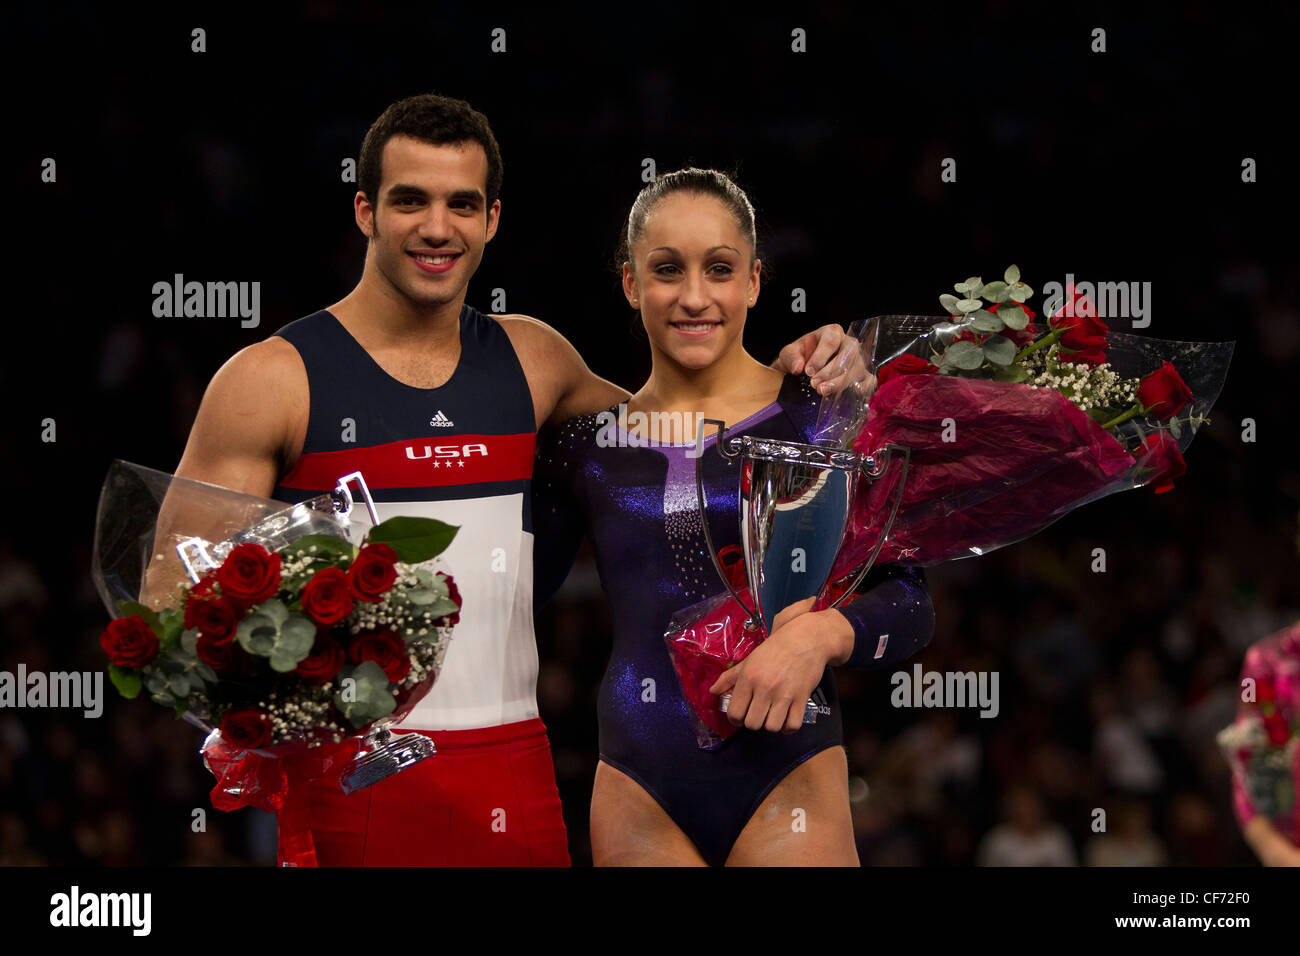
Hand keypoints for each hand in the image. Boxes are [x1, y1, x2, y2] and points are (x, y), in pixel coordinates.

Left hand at [709, 598, 852, 732]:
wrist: (805, 639)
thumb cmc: (774, 649)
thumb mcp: (749, 660)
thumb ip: (729, 677)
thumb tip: (712, 692)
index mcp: (748, 677)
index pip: (735, 713)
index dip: (735, 719)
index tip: (741, 715)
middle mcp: (764, 687)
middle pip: (752, 724)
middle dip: (753, 721)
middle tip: (757, 712)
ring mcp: (784, 694)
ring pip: (771, 727)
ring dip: (770, 724)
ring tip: (772, 714)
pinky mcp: (802, 698)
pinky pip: (792, 725)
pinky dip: (788, 727)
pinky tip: (786, 718)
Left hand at [773, 324, 875, 398]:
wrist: (802, 370)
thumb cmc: (799, 357)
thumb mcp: (789, 354)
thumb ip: (791, 358)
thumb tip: (798, 368)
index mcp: (832, 332)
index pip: (831, 341)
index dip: (820, 357)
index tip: (808, 371)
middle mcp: (848, 343)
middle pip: (847, 355)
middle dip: (830, 372)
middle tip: (814, 384)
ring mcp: (858, 359)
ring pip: (857, 369)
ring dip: (840, 382)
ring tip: (822, 391)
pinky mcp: (862, 375)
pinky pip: (869, 380)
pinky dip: (865, 386)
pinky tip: (855, 392)